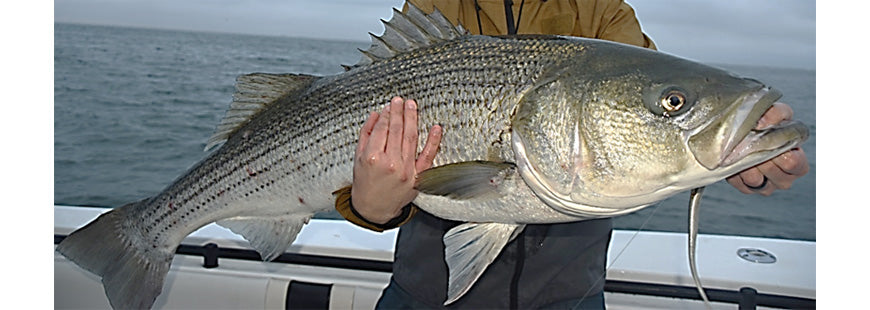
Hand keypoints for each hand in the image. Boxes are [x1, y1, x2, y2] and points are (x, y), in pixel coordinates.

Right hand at [351, 96, 441, 223]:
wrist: (374, 208)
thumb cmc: (365, 183)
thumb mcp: (358, 158)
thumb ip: (366, 134)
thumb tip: (376, 114)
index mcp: (373, 158)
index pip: (382, 129)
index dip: (386, 114)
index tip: (389, 105)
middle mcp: (391, 164)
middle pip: (397, 131)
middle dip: (399, 112)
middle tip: (400, 101)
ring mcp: (406, 171)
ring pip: (411, 138)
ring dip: (412, 119)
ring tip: (412, 106)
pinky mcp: (418, 177)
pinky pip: (428, 156)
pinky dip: (433, 141)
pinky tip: (436, 128)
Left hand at [727, 102, 809, 195]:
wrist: (746, 131)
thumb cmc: (768, 123)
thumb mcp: (777, 113)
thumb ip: (776, 113)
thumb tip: (763, 123)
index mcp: (799, 162)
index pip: (792, 163)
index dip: (777, 150)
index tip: (766, 137)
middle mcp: (786, 178)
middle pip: (771, 170)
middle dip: (758, 154)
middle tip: (748, 141)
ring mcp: (768, 186)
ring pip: (754, 179)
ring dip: (744, 162)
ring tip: (740, 149)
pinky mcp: (749, 190)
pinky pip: (739, 184)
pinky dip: (734, 170)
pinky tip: (735, 160)